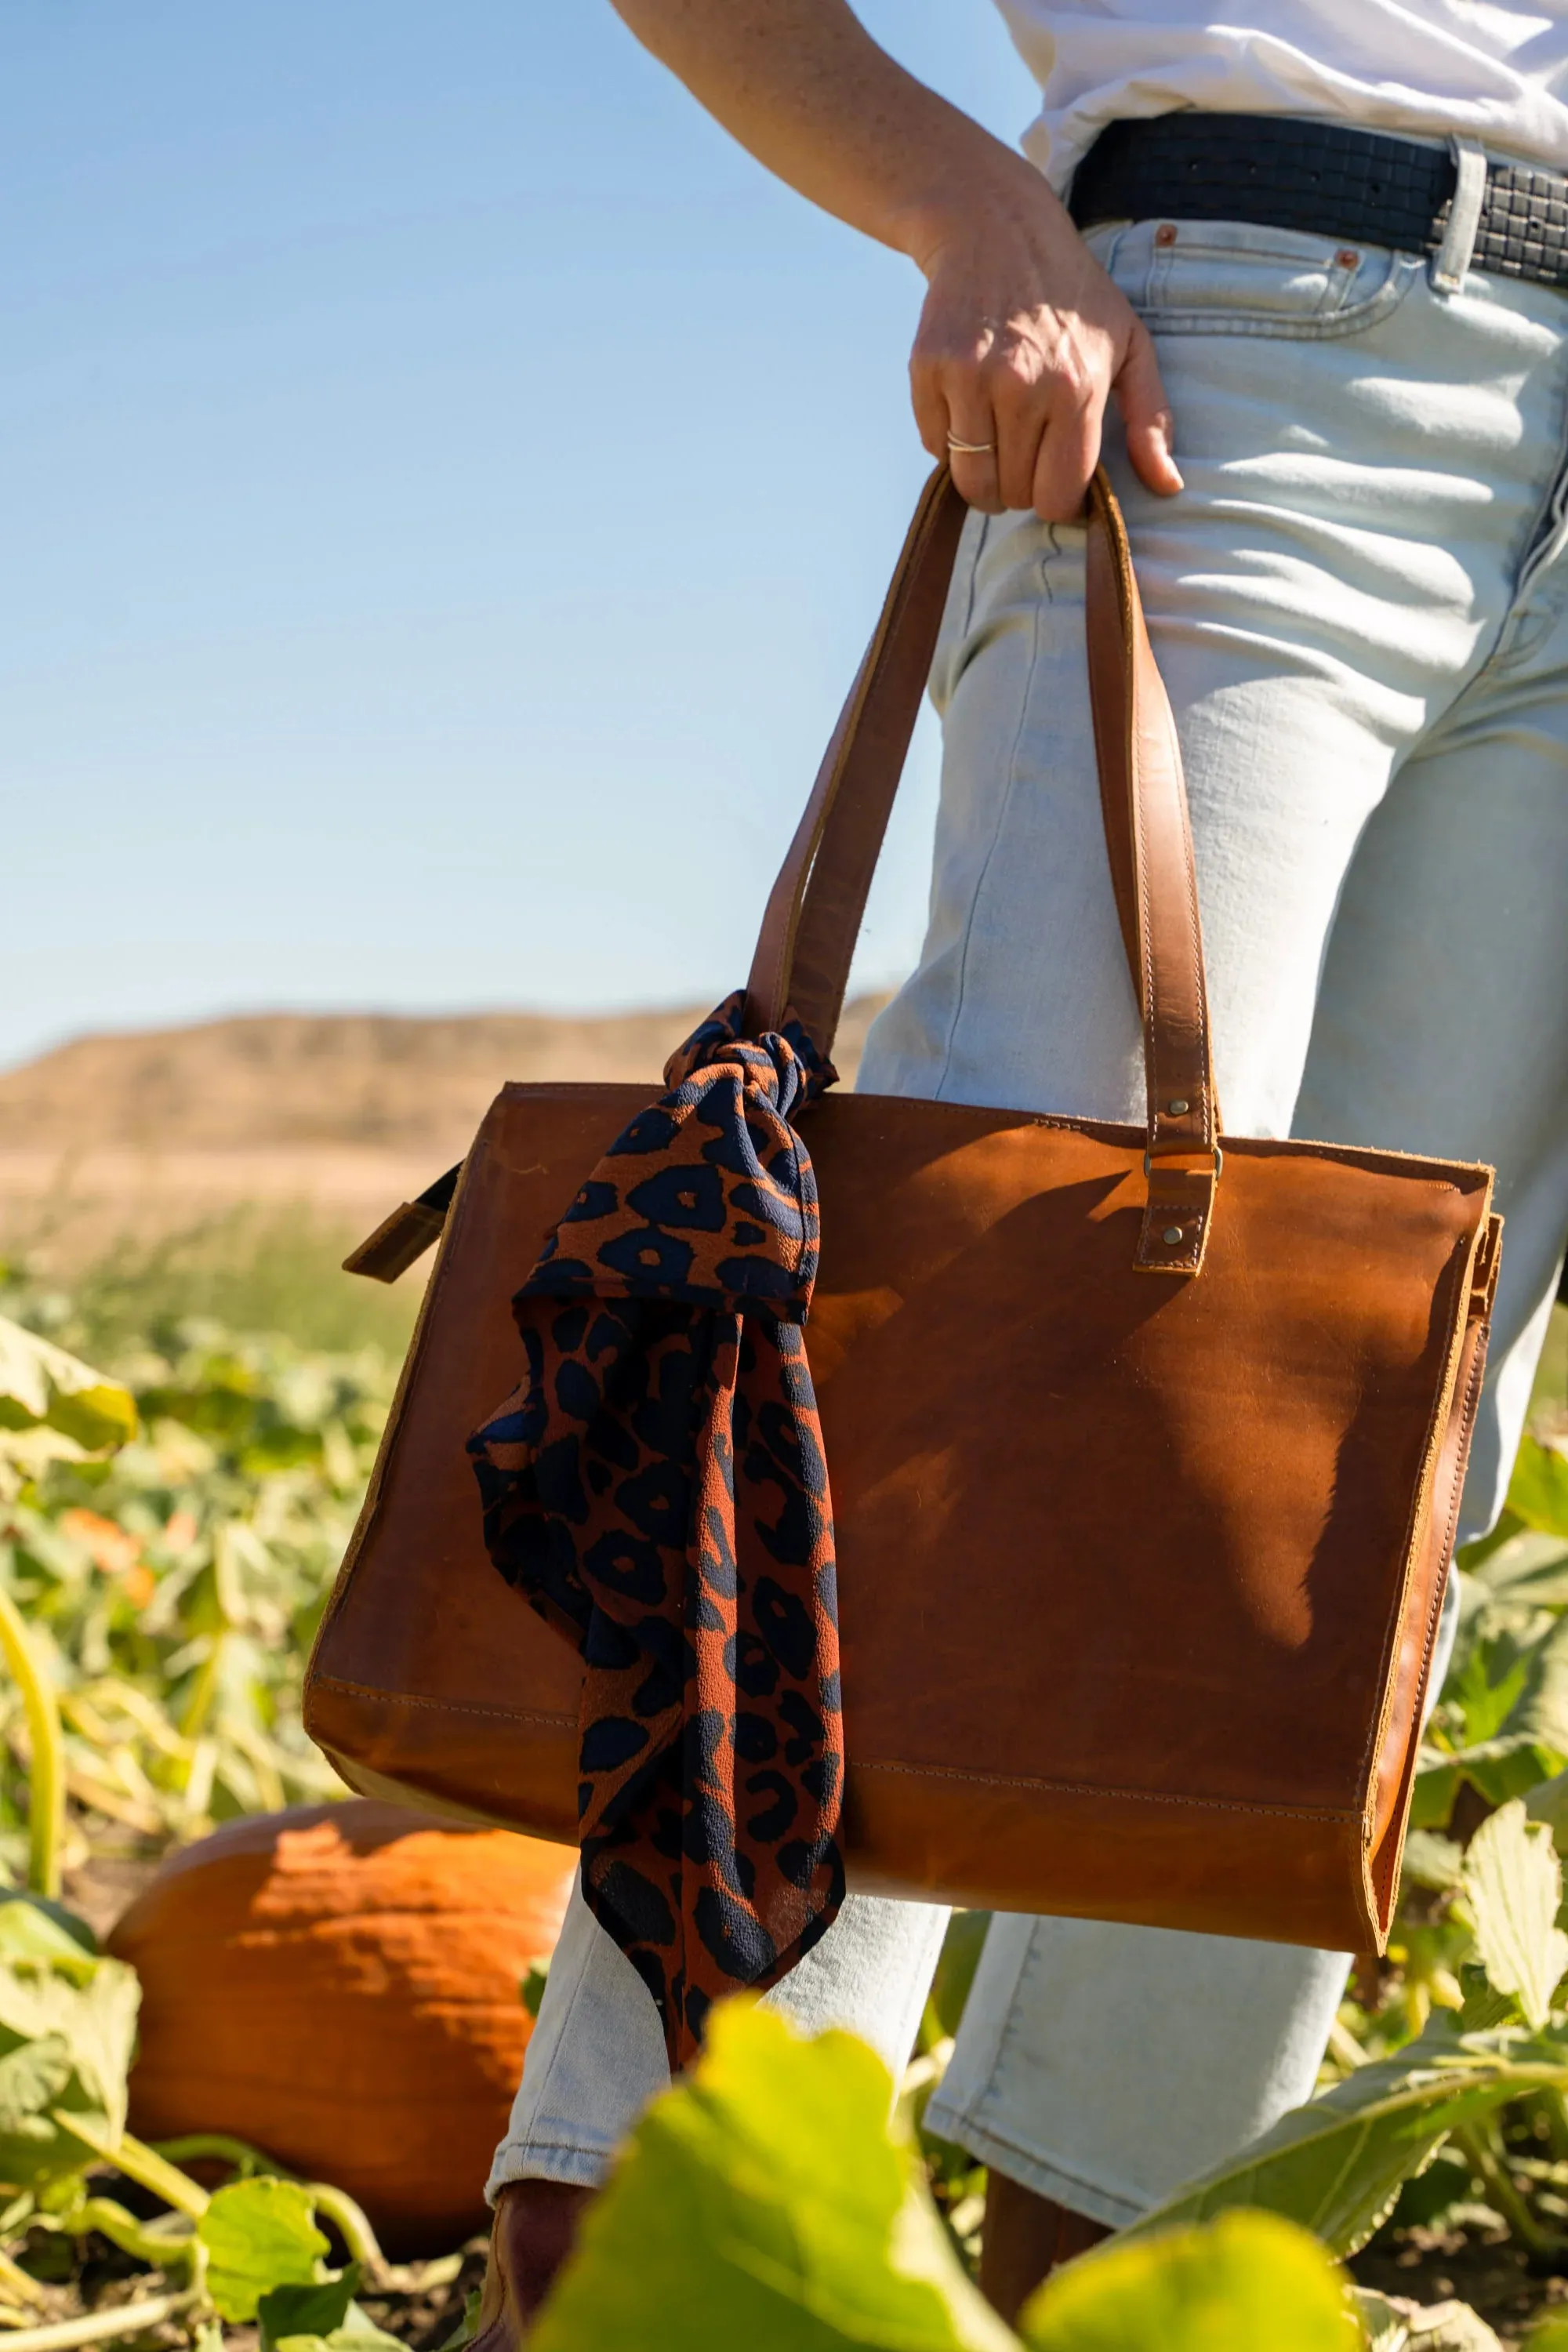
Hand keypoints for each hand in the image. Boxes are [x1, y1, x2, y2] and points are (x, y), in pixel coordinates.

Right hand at [904, 164, 1182, 520]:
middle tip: (1024, 454)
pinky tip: (968, 410)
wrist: (997, 227)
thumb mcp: (1130, 342)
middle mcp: (1023, 389)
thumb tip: (1169, 486)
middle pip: (1013, 493)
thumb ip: (1150, 418)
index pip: (1058, 496)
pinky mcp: (930, 369)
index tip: (1055, 478)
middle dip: (1020, 488)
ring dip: (983, 478)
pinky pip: (934, 446)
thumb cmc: (1072, 293)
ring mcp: (971, 379)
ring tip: (996, 447)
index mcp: (1077, 390)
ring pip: (971, 480)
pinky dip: (948, 443)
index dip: (1056, 500)